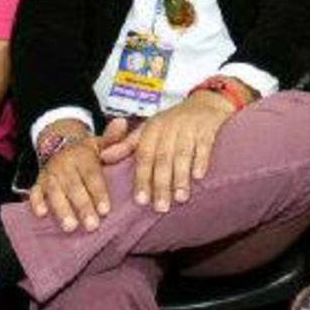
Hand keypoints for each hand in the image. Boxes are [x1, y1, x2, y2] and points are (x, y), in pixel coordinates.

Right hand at [29, 119, 127, 232]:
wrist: (60, 144)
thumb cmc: (86, 151)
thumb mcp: (100, 142)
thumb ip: (112, 137)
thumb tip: (122, 122)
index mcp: (82, 155)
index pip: (91, 175)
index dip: (98, 192)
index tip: (106, 210)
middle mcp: (64, 164)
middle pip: (74, 187)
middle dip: (83, 207)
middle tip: (92, 225)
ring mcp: (50, 174)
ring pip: (55, 192)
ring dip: (62, 210)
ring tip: (71, 227)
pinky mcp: (38, 182)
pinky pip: (34, 192)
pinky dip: (36, 202)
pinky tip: (41, 214)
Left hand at [99, 90, 235, 210]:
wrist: (205, 102)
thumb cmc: (173, 122)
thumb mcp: (149, 129)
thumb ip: (127, 145)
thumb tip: (103, 158)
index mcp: (152, 129)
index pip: (144, 155)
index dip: (142, 178)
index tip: (141, 200)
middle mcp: (169, 127)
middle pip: (163, 158)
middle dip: (162, 184)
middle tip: (161, 207)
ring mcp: (189, 127)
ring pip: (183, 154)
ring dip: (181, 177)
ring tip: (180, 198)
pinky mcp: (207, 128)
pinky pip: (204, 145)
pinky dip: (200, 160)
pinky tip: (199, 176)